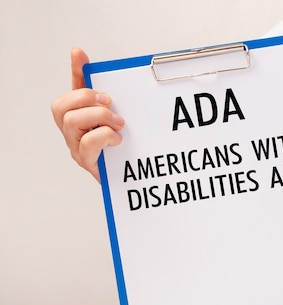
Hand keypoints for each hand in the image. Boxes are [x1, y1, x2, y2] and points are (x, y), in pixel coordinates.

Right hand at [51, 48, 124, 181]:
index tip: (79, 54)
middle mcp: (73, 131)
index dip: (76, 70)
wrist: (129, 180)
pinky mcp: (86, 162)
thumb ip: (118, 103)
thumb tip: (120, 79)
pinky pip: (87, 144)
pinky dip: (105, 137)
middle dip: (85, 98)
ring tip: (118, 124)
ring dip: (98, 117)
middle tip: (109, 103)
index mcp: (81, 116)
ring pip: (70, 122)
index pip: (74, 88)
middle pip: (61, 106)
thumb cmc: (123, 150)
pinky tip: (118, 140)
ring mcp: (76, 147)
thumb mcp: (122, 123)